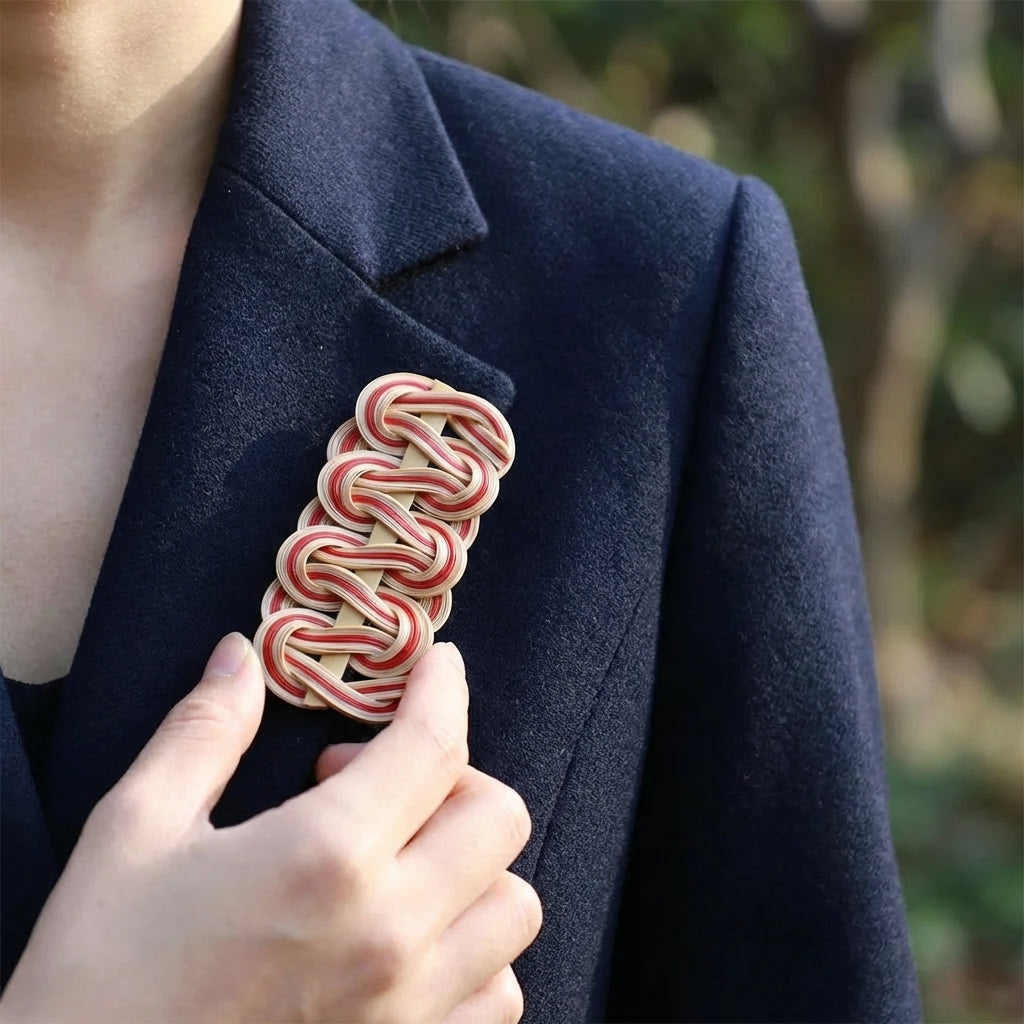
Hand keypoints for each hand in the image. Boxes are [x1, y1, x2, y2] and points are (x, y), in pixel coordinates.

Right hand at [0, 636, 540, 1022]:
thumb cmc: (96, 975)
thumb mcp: (133, 831)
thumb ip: (206, 731)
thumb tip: (242, 655)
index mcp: (325, 856)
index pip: (433, 745)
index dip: (444, 688)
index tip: (438, 663)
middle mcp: (390, 933)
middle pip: (498, 817)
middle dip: (455, 772)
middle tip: (378, 778)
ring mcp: (410, 1009)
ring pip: (513, 906)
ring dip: (473, 862)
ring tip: (401, 859)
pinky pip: (497, 994)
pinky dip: (476, 950)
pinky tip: (412, 937)